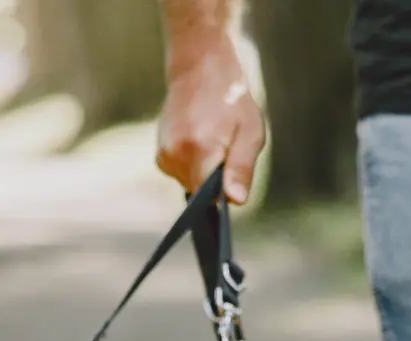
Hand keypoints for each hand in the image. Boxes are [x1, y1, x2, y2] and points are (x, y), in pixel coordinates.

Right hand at [156, 40, 264, 204]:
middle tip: (226, 146)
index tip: (231, 175)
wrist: (199, 70)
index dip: (223, 193)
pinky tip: (200, 140)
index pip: (208, 197)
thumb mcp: (250, 131)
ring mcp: (163, 155)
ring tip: (213, 139)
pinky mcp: (159, 156)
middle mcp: (174, 155)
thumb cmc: (231, 98)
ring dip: (205, 170)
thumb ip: (241, 168)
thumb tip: (235, 200)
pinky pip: (182, 174)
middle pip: (199, 192)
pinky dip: (194, 164)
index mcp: (198, 149)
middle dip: (216, 178)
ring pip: (190, 183)